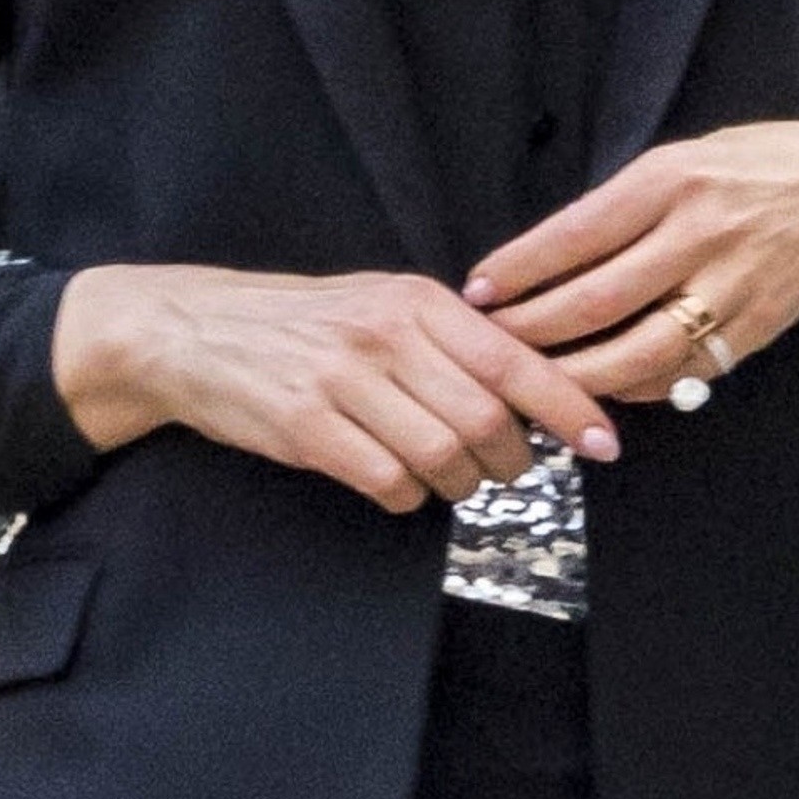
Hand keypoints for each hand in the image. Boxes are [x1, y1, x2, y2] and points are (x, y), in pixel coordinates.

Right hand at [52, 264, 618, 511]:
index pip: (515, 361)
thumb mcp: (382, 303)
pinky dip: (404, 497)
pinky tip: (391, 481)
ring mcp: (343, 383)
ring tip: (444, 475)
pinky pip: (389, 484)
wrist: (193, 331)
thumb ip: (453, 337)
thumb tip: (537, 381)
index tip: (604, 442)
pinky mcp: (306, 429)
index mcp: (416, 302)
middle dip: (511, 462)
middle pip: (487, 423)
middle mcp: (385, 336)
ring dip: (458, 485)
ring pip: (443, 460)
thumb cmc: (303, 322)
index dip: (569, 407)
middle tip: (503, 469)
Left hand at [464, 121, 798, 404]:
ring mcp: (731, 286)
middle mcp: (700, 231)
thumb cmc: (752, 169)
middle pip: (599, 299)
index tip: (478, 290)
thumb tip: (546, 256)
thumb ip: (624, 204)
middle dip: (534, 330)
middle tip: (490, 344)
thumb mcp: (684, 158)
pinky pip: (683, 373)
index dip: (521, 269)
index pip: (576, 232)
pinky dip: (635, 387)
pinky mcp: (755, 328)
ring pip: (640, 350)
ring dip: (579, 373)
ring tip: (535, 380)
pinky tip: (602, 387)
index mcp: (671, 179)